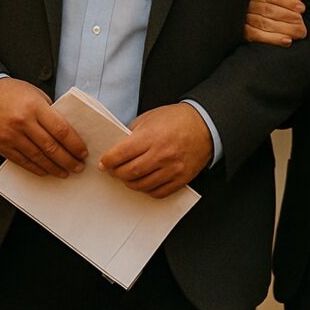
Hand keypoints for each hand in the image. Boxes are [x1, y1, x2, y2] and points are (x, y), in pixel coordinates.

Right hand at [0, 77, 87, 177]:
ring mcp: (11, 136)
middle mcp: (23, 122)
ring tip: (66, 172)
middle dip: (68, 159)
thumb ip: (49, 111)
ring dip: (54, 167)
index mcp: (35, 106)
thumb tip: (65, 131)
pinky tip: (46, 171)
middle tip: (79, 166)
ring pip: (38, 157)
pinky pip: (22, 161)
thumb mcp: (34, 94)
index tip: (83, 152)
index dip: (74, 144)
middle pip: (51, 146)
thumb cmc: (11, 92)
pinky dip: (36, 168)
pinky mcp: (1, 146)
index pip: (61, 129)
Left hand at [98, 103, 213, 198]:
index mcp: (151, 136)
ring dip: (130, 183)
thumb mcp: (150, 117)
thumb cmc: (177, 119)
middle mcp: (162, 154)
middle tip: (113, 171)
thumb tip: (117, 148)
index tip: (104, 163)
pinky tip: (144, 182)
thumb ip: (133, 132)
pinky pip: (158, 192)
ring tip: (127, 176)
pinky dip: (147, 190)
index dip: (108, 161)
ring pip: (142, 185)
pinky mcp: (181, 179)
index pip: (121, 154)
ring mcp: (172, 168)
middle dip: (116, 173)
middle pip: (129, 173)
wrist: (205, 125)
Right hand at [244, 0, 306, 46]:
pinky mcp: (245, 32)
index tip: (302, 8)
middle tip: (303, 24)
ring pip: (266, 24)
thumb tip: (297, 0)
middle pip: (271, 11)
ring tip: (299, 33)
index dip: (289, 2)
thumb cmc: (272, 8)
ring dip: (286, 29)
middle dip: (290, 17)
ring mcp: (246, 18)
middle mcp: (251, 4)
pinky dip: (274, 39)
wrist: (254, 18)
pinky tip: (288, 41)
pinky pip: (259, 36)